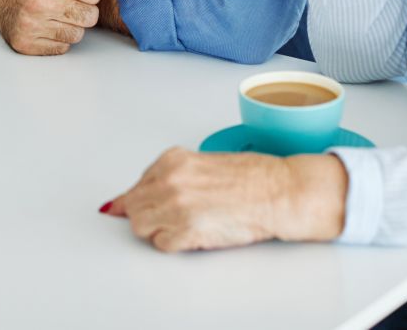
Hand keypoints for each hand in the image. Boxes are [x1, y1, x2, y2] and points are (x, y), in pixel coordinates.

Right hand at [0, 0, 125, 55]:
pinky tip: (45, 25)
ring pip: (78, 36)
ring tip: (54, 13)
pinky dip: (58, 39)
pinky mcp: (26, 45)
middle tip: (65, 2)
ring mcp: (30, 26)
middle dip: (83, 10)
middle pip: (90, 17)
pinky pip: (63, 48)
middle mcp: (38, 2)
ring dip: (71, 26)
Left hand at [103, 148, 347, 251]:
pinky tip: (193, 234)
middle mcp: (170, 181)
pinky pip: (162, 244)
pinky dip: (174, 243)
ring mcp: (176, 206)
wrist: (278, 192)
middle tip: (168, 219)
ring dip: (157, 229)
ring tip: (182, 226)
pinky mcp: (188, 231)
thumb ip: (174, 176)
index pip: (137, 185)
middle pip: (134, 207)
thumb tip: (148, 191)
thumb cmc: (253, 178)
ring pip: (141, 226)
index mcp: (173, 161)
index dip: (139, 199)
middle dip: (146, 214)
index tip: (128, 207)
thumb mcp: (203, 164)